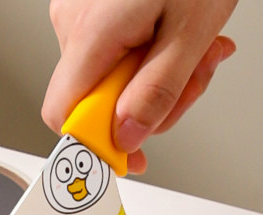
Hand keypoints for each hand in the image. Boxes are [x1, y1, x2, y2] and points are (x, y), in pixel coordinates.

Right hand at [43, 0, 237, 173]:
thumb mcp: (190, 32)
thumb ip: (159, 91)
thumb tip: (129, 136)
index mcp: (91, 33)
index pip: (66, 117)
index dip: (99, 143)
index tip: (134, 152)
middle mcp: (73, 22)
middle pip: (97, 100)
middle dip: (149, 102)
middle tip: (194, 78)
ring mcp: (80, 11)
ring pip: (112, 77)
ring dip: (158, 76)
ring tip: (196, 47)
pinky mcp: (93, 6)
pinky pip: (116, 50)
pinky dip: (151, 52)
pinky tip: (177, 32)